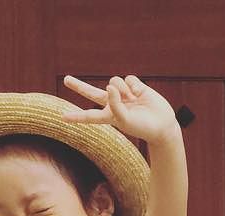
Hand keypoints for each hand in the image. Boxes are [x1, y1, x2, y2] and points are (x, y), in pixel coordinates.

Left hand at [62, 75, 180, 146]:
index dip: (76, 117)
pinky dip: (133, 86)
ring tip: (132, 99)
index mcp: (110, 116)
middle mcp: (114, 104)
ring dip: (122, 89)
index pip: (89, 116)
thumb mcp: (125, 120)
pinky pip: (128, 79)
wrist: (162, 124)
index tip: (62, 118)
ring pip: (114, 81)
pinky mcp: (134, 86)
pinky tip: (140, 94)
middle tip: (66, 80)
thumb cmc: (144, 127)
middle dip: (79, 87)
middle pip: (92, 93)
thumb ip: (114, 103)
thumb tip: (109, 84)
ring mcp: (124, 94)